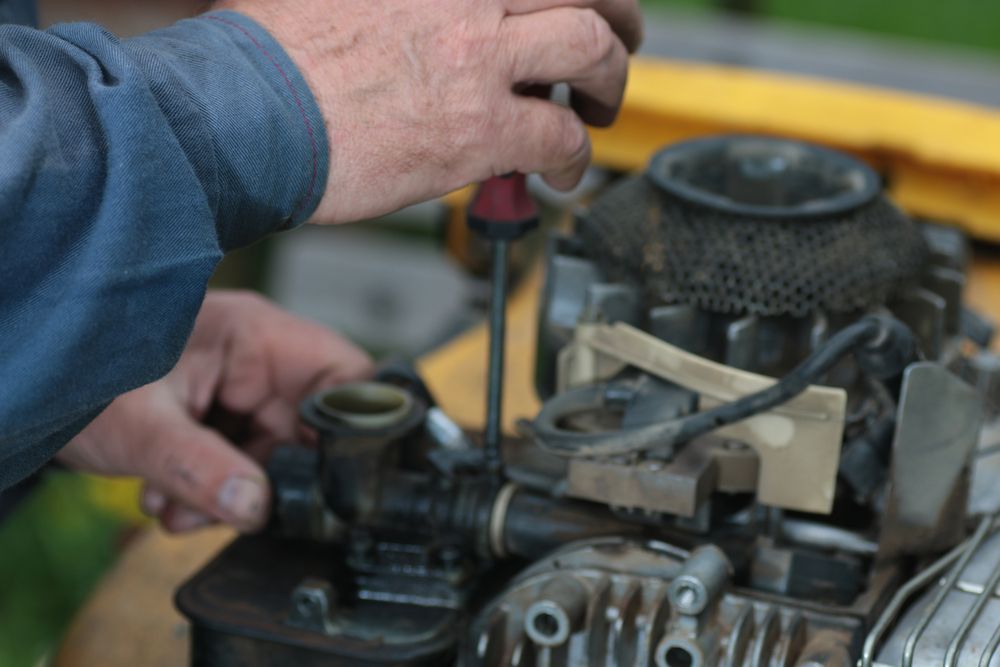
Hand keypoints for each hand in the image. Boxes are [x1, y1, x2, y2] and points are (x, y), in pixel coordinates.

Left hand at [58, 290, 371, 532]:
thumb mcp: (142, 426)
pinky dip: (213, 490)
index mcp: (255, 336)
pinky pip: (241, 460)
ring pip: (274, 453)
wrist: (26, 389)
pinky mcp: (218, 415)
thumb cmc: (76, 373)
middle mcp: (257, 359)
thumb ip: (201, 467)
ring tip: (180, 509)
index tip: (333, 479)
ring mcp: (237, 388)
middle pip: (309, 427)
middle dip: (274, 478)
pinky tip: (170, 500)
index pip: (343, 374)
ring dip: (235, 493)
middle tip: (235, 511)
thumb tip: (258, 508)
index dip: (354, 425)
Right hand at [217, 0, 641, 222]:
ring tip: (597, 109)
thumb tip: (416, 21)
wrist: (238, 115)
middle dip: (616, 16)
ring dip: (610, 81)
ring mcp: (478, 54)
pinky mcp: (480, 128)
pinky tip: (562, 172)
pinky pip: (561, 138)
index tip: (564, 4)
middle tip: (613, 42)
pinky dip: (575, 158)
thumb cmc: (264, 54)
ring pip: (594, 47)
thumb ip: (396, 3)